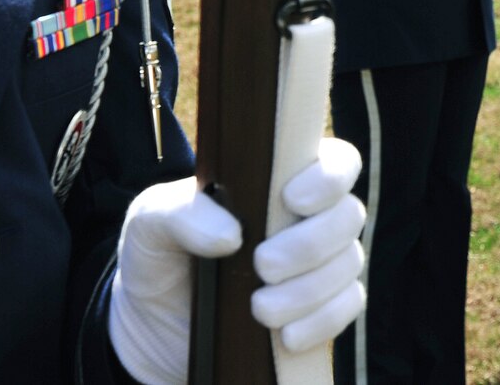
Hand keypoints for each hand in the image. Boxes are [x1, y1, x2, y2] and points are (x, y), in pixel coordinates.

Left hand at [111, 143, 368, 384]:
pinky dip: (320, 322)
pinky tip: (285, 336)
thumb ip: (181, 213)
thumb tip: (231, 236)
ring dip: (308, 290)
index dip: (329, 178)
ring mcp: (323, 265)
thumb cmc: (161, 257)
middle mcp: (313, 219)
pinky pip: (347, 308)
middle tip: (263, 265)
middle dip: (310, 244)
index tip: (292, 201)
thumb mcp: (150, 223)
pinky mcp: (323, 310)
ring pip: (348, 265)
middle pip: (349, 216)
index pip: (337, 163)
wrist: (154, 327)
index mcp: (282, 182)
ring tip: (259, 310)